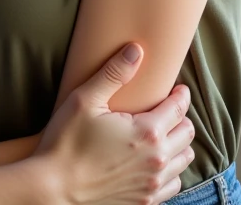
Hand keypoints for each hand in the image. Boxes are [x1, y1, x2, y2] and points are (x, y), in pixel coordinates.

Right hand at [31, 43, 193, 204]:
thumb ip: (113, 74)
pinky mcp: (144, 202)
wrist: (53, 188)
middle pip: (186, 134)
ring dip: (180, 144)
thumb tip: (136, 50)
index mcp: (147, 132)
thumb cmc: (66, 142)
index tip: (179, 88)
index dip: (181, 95)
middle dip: (182, 117)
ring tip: (166, 133)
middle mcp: (156, 159)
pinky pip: (173, 185)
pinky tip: (158, 162)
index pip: (178, 109)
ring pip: (184, 160)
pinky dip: (172, 171)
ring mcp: (152, 184)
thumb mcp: (85, 100)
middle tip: (170, 108)